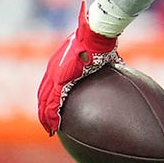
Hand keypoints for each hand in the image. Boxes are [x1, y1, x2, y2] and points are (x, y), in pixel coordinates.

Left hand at [36, 1, 120, 134]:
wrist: (96, 34)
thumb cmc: (101, 39)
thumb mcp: (102, 52)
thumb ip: (105, 61)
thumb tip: (119, 67)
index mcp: (62, 62)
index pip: (52, 82)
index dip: (50, 96)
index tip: (53, 106)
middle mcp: (54, 68)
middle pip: (44, 93)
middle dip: (44, 108)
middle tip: (47, 121)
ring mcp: (55, 74)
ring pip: (44, 100)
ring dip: (45, 116)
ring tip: (48, 128)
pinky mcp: (59, 79)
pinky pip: (53, 101)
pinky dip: (51, 115)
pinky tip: (53, 126)